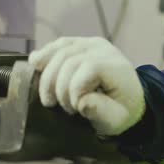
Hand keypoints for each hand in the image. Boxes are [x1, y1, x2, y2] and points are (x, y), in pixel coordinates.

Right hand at [28, 37, 144, 135]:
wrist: (128, 100)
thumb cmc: (120, 112)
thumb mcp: (115, 119)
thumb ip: (100, 111)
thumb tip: (83, 102)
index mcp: (116, 67)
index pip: (88, 67)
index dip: (75, 88)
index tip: (76, 108)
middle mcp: (104, 49)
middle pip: (69, 59)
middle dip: (59, 87)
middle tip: (64, 108)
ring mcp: (92, 44)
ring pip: (60, 50)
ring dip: (48, 76)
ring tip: (49, 98)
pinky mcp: (82, 44)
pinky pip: (60, 44)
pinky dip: (46, 54)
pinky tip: (35, 63)